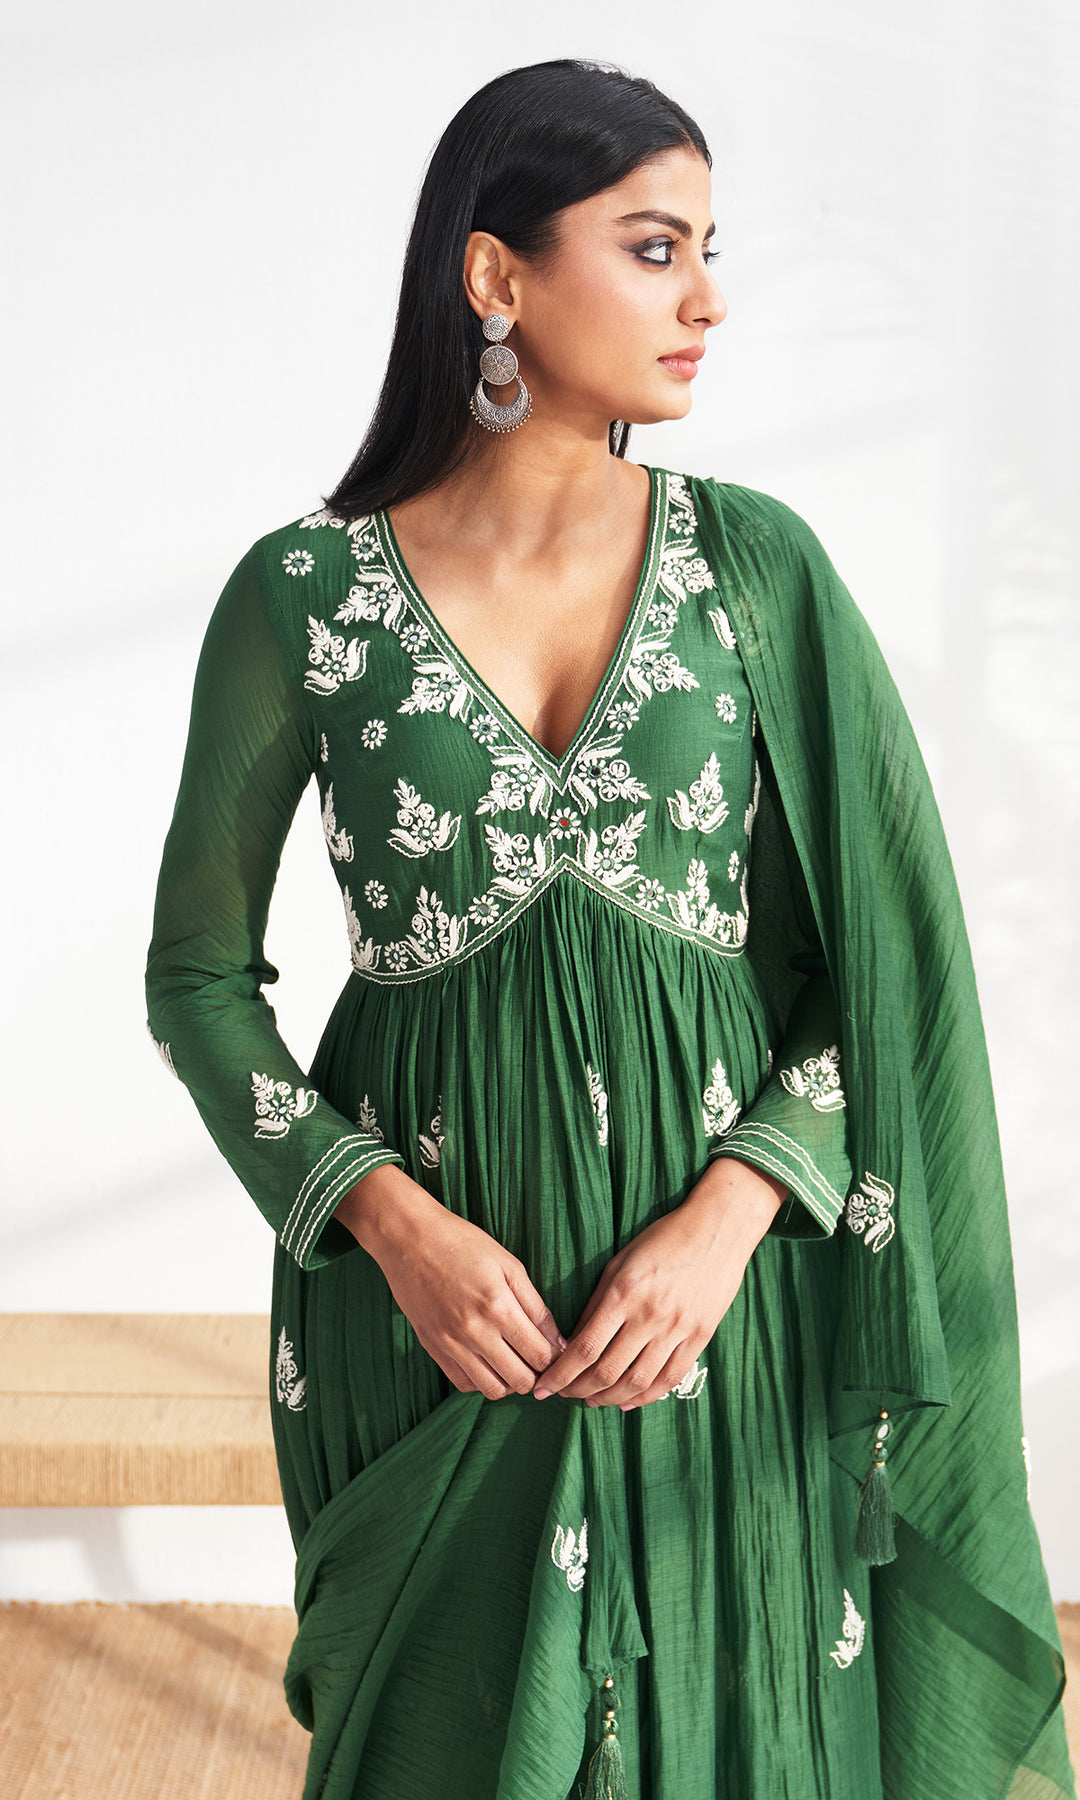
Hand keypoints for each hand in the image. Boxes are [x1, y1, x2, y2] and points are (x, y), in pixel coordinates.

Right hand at [334, 1165, 565, 1401]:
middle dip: (538, 1374)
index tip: (559, 1353)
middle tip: (540, 1360)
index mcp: (498, 1306)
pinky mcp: (433, 1348)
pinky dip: (482, 1381)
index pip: (540, 1355)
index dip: (557, 1360)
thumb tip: (559, 1343)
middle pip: (520, 1379)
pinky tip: (489, 1363)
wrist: (409, 1239)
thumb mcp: (509, 1265)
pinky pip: (464, 1384)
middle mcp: (474, 1331)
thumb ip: (537, 1307)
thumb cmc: (463, 1244)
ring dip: (511, 1382)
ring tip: (516, 1363)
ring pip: (493, 1389)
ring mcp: (451, 1343)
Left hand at [531, 1157, 786, 1409]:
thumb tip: (573, 1342)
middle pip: (607, 1371)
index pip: (584, 1347)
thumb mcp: (619, 1263)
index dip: (560, 1374)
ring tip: (591, 1401)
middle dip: (578, 1390)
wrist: (718, 1228)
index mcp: (624, 1292)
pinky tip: (627, 1401)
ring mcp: (677, 1329)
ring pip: (637, 1381)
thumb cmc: (662, 1239)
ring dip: (608, 1398)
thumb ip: (597, 1303)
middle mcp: (649, 1315)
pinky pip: (669, 1378)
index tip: (543, 1386)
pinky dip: (646, 1396)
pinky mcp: (699, 1337)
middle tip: (563, 1395)